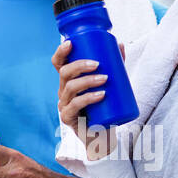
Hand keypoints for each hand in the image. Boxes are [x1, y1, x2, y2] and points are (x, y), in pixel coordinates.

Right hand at [52, 39, 120, 160]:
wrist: (104, 135)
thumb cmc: (105, 108)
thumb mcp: (110, 84)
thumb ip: (114, 65)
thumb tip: (119, 44)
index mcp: (69, 81)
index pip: (58, 64)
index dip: (61, 52)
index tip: (71, 43)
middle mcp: (63, 91)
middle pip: (64, 73)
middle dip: (80, 65)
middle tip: (98, 64)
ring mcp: (64, 105)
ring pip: (70, 88)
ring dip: (87, 81)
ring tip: (105, 79)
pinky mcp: (68, 118)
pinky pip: (76, 105)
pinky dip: (88, 98)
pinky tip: (101, 95)